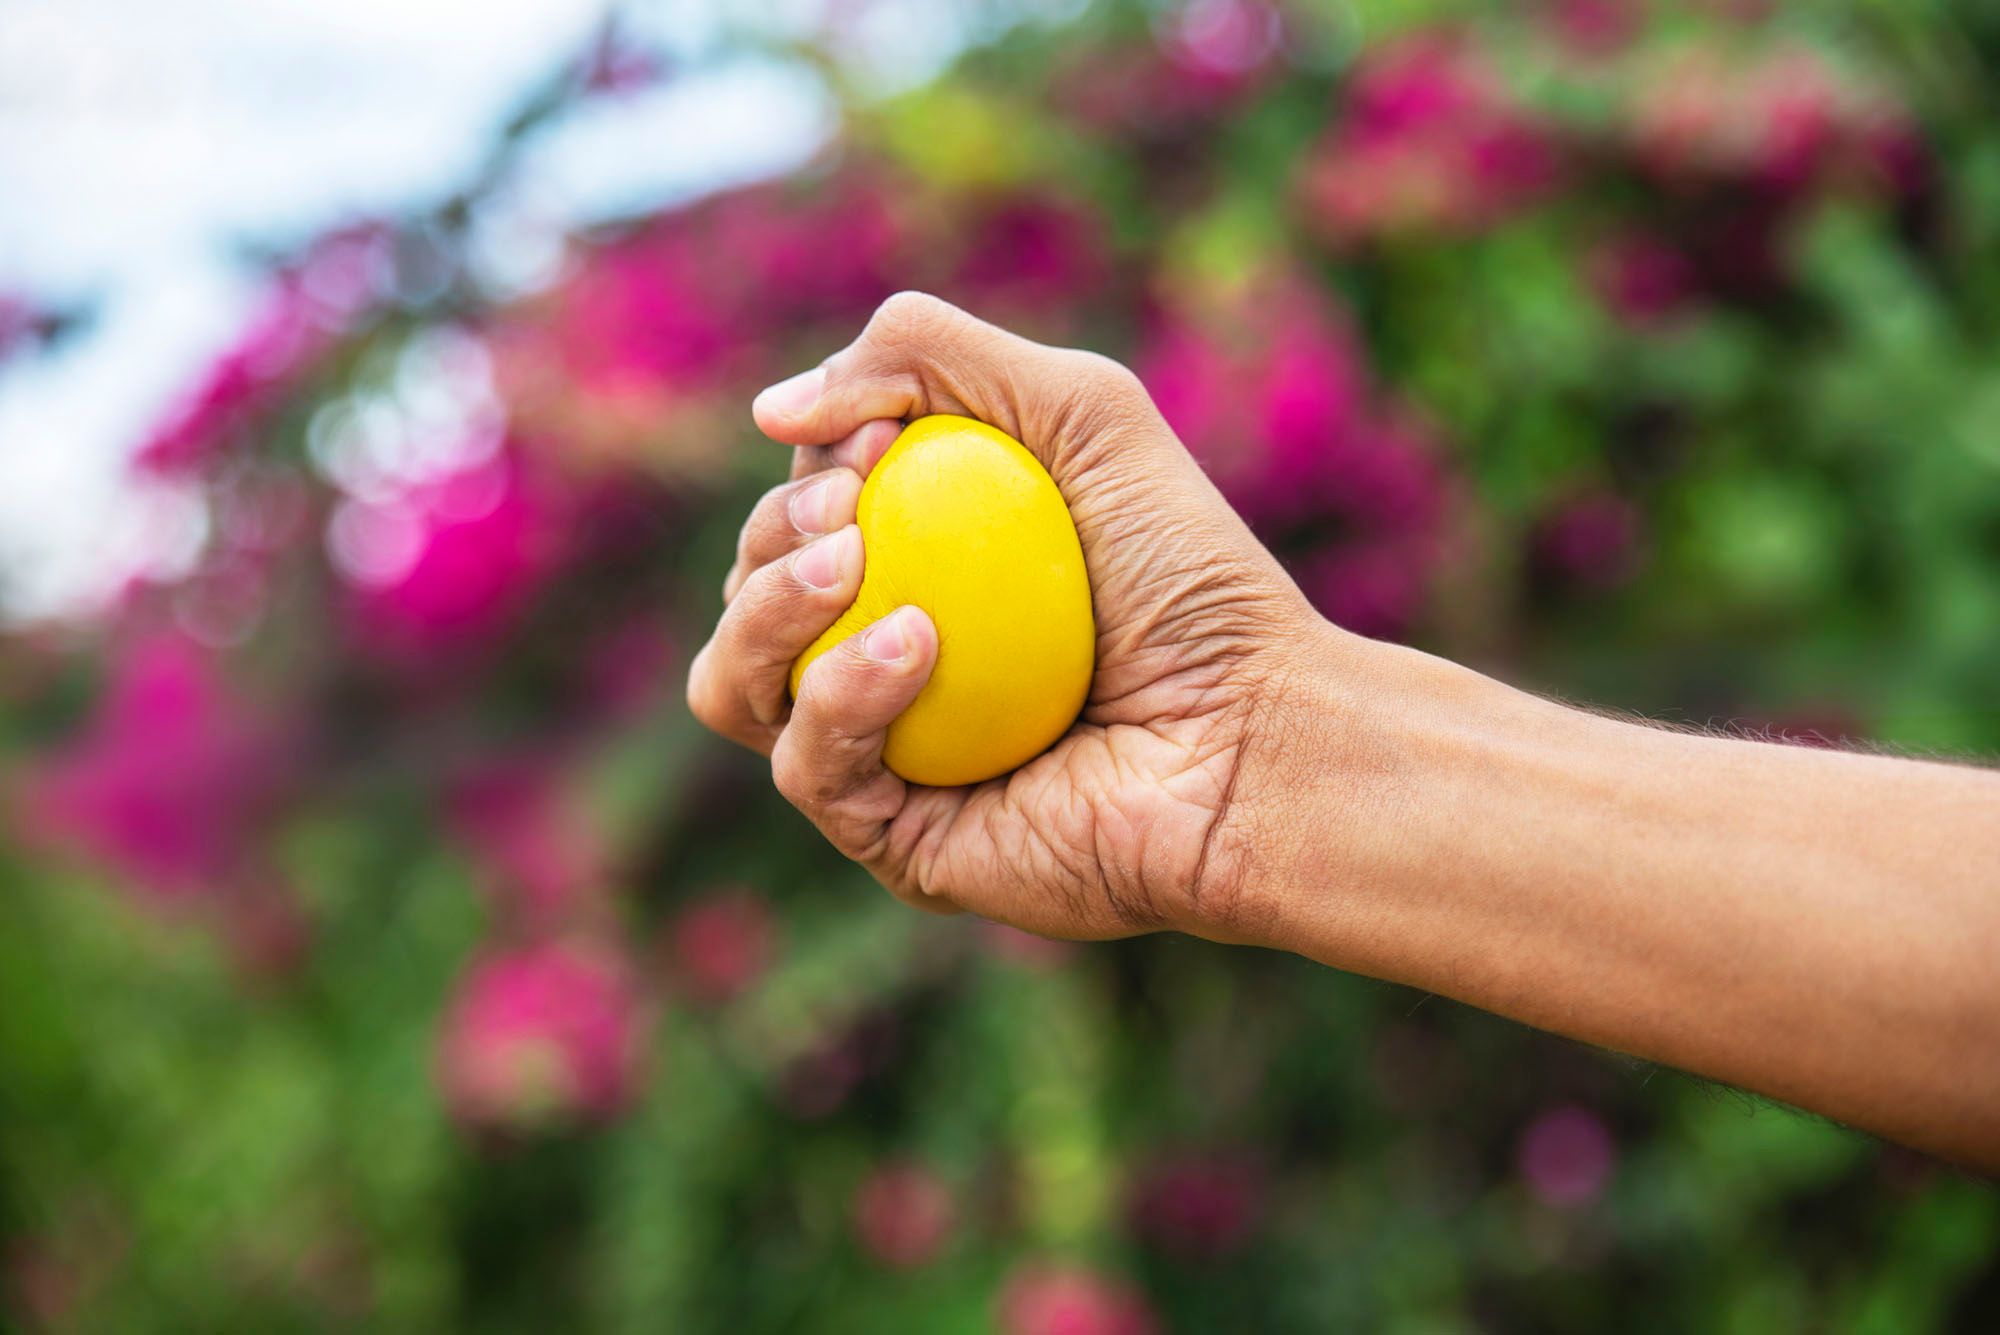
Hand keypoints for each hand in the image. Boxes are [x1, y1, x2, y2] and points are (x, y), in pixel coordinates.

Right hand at [687, 292, 1332, 940]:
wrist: (1256, 735)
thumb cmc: (1187, 576)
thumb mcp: (1079, 412)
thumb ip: (927, 356)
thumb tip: (771, 412)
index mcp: (917, 572)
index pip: (797, 514)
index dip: (814, 469)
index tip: (881, 444)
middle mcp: (882, 665)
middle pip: (747, 594)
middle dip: (774, 534)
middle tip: (854, 512)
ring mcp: (882, 759)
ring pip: (733, 685)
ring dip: (768, 608)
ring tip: (851, 565)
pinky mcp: (892, 839)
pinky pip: (807, 767)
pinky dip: (840, 692)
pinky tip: (914, 642)